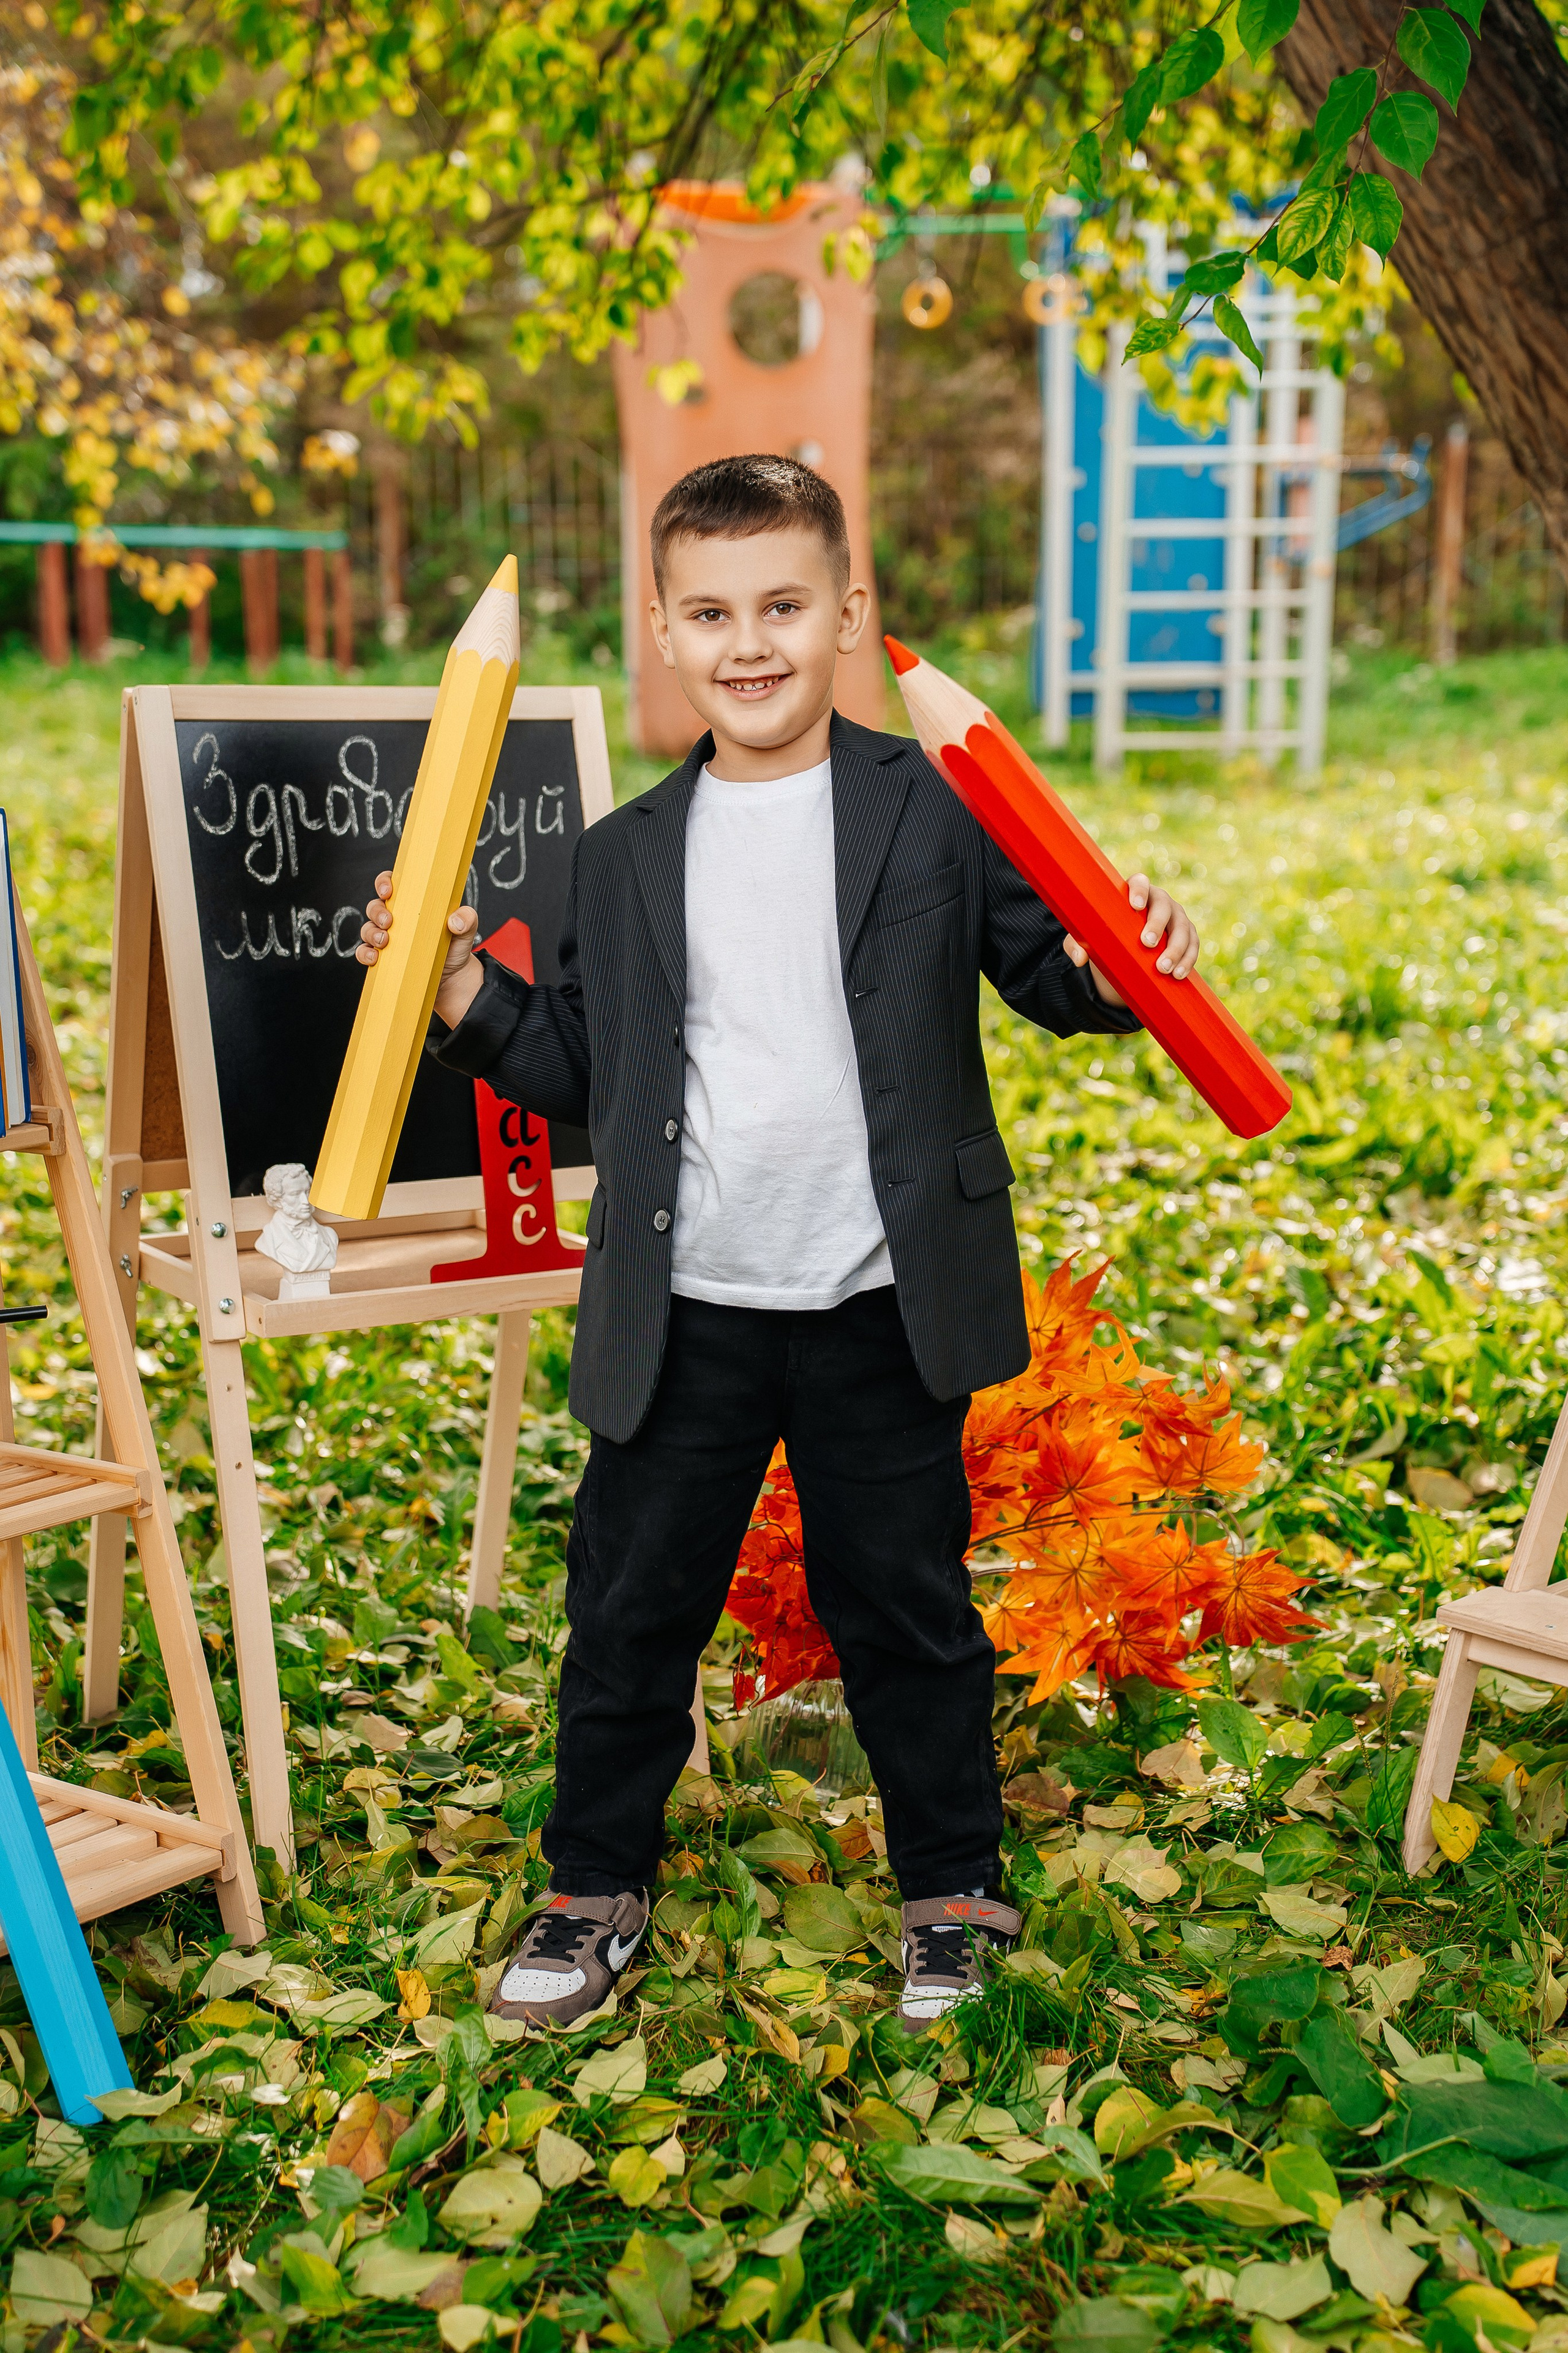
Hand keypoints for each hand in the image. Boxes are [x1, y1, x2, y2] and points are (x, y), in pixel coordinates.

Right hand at [357, 872, 483, 1024]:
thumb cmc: (455, 948)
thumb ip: (467, 919)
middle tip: (389, 922)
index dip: (384, 883)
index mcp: (413, 904)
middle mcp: (396, 919)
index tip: (388, 891)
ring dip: (371, 933)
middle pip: (375, 906)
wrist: (453, 979)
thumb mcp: (466, 932)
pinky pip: (364, 953)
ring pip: (368, 928)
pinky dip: (365, 954)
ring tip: (385, 942)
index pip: (392, 885)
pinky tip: (375, 958)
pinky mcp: (384, 959)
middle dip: (377, 911)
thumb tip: (455, 921)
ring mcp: (387, 939)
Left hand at [1064, 874, 1199, 1007]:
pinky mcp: (1188, 934)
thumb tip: (1080, 959)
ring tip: (1162, 969)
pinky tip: (1179, 974)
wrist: (1127, 950)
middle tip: (1147, 943)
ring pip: (1183, 927)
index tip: (1135, 906)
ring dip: (1176, 948)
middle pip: (1164, 905)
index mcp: (1135, 892)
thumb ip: (1076, 945)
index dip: (1139, 890)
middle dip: (1158, 924)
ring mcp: (1176, 916)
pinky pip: (1193, 944)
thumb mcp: (1087, 940)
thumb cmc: (1106, 936)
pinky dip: (1188, 959)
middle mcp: (1159, 900)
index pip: (1140, 882)